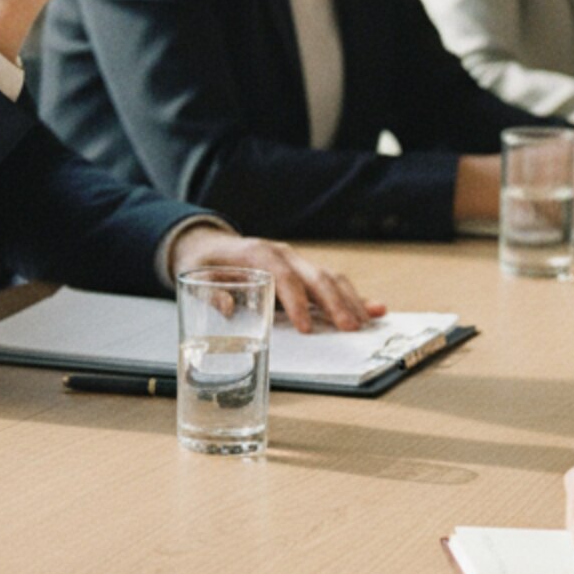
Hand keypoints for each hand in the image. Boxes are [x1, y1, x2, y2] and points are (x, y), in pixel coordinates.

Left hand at [167, 225, 382, 333]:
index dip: (295, 302)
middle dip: (334, 303)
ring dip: (350, 301)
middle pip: (314, 276)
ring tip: (364, 324)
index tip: (305, 328)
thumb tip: (227, 307)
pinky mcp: (305, 272)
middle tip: (348, 328)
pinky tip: (375, 309)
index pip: (282, 276)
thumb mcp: (198, 276)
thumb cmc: (207, 264)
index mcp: (257, 253)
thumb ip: (212, 292)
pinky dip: (355, 297)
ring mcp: (297, 261)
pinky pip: (333, 283)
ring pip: (330, 278)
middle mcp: (283, 254)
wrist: (211, 244)